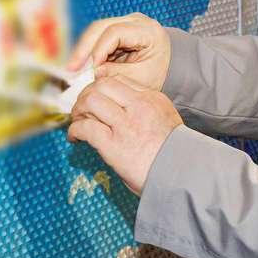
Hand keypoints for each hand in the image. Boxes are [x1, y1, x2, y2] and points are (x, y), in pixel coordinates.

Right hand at [67, 12, 170, 90]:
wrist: (170, 67)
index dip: (99, 50)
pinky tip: (80, 65)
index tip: (92, 69)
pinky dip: (88, 51)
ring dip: (83, 49)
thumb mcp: (142, 78)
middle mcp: (135, 21)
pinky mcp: (117, 28)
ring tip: (73, 69)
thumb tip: (94, 72)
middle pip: (101, 27)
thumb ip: (118, 74)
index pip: (115, 32)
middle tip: (71, 69)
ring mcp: (125, 22)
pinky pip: (97, 37)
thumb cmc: (159, 72)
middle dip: (84, 48)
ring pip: (95, 30)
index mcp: (147, 30)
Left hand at [67, 75, 182, 193]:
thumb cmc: (175, 155)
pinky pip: (85, 128)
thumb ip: (145, 111)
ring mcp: (125, 125)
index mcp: (152, 99)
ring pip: (91, 101)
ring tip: (77, 122)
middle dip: (86, 95)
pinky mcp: (113, 145)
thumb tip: (117, 112)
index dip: (99, 88)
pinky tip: (75, 139)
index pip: (118, 81)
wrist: (183, 176)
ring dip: (78, 111)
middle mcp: (138, 106)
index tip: (94, 99)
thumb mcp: (165, 121)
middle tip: (81, 109)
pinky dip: (74, 131)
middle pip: (101, 85)